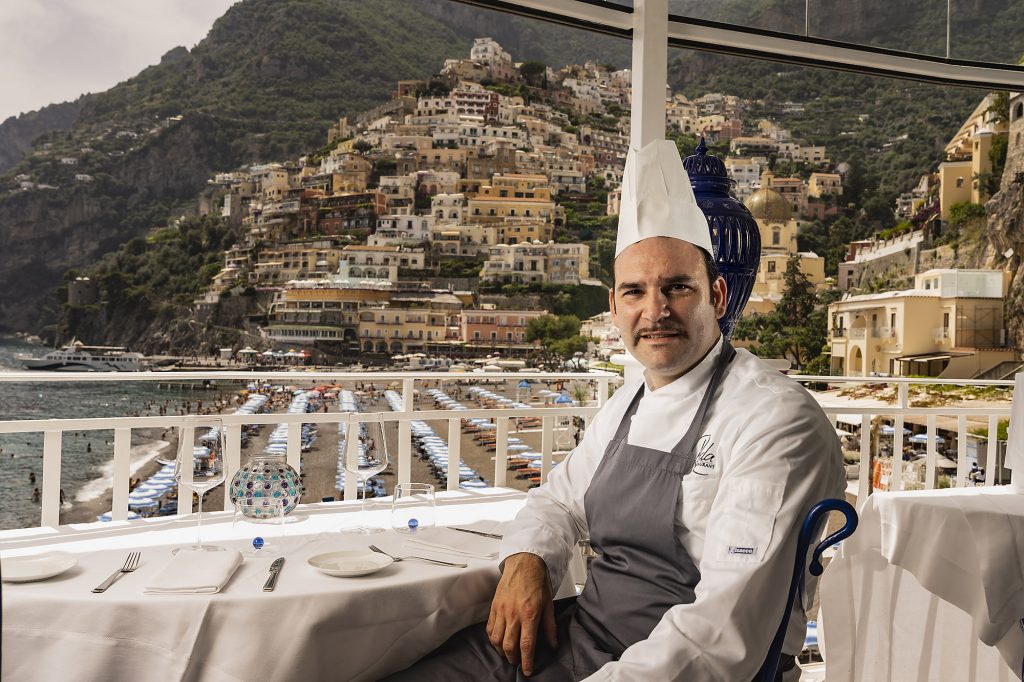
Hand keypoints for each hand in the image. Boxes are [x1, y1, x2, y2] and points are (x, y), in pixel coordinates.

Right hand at [486, 552, 557, 676]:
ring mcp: (501, 610)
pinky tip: (498, 641)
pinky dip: (493, 638)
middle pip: (509, 645)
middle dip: (513, 659)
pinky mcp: (494, 606)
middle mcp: (513, 614)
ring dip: (501, 651)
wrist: (524, 563)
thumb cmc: (537, 581)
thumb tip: (553, 644)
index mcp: (529, 614)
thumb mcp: (549, 604)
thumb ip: (550, 626)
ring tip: (508, 653)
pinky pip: (490, 628)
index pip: (526, 645)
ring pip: (496, 639)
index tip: (527, 671)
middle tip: (518, 662)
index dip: (526, 661)